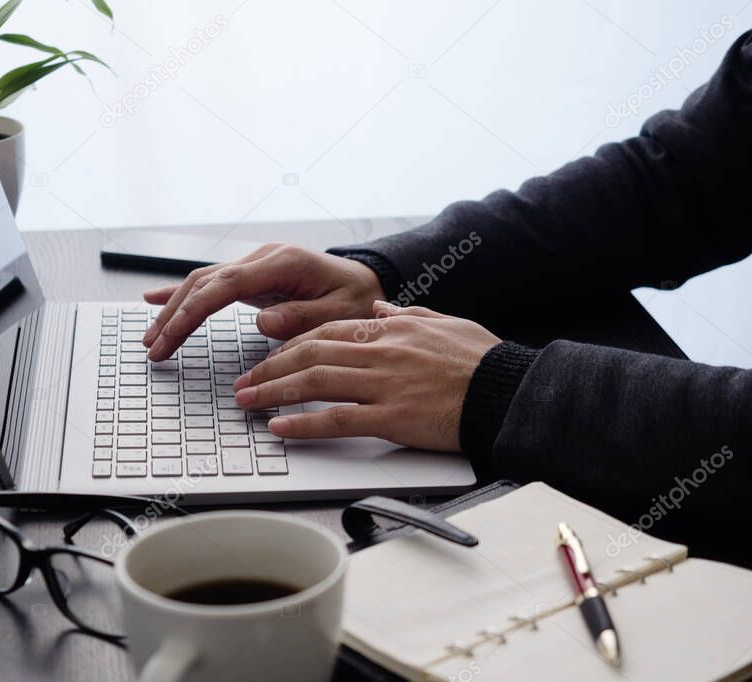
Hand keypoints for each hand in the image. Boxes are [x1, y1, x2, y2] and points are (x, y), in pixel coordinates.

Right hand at [142, 243, 384, 360]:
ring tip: (152, 339)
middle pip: (205, 282)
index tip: (173, 332)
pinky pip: (211, 283)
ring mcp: (256, 264)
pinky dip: (182, 293)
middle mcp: (264, 258)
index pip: (227, 284)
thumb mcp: (340, 314)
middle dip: (175, 315)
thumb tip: (264, 322)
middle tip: (154, 348)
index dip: (195, 308)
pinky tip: (154, 300)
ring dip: (174, 309)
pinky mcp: (253, 276)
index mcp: (283, 262)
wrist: (367, 281)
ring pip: (202, 283)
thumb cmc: (356, 299)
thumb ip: (303, 318)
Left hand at [232, 301, 500, 451]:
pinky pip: (337, 419)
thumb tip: (379, 307)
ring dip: (274, 392)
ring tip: (247, 403)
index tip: (271, 358)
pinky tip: (280, 428)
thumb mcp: (444, 322)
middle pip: (310, 355)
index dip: (292, 345)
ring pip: (315, 382)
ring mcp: (384, 384)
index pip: (327, 332)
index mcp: (391, 329)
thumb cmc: (482, 361)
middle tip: (244, 383)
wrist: (508, 390)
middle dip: (270, 369)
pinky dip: (304, 423)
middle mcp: (381, 352)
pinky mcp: (392, 417)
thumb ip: (407, 314)